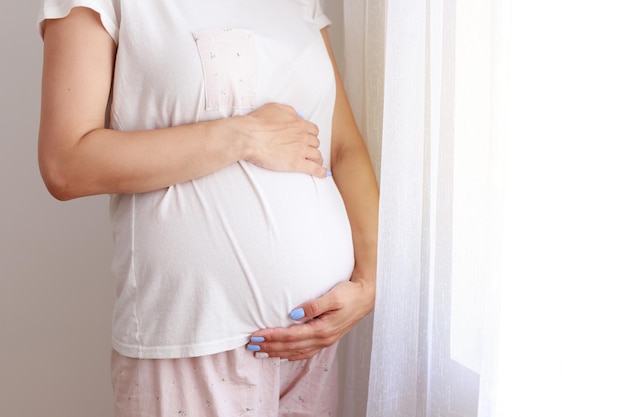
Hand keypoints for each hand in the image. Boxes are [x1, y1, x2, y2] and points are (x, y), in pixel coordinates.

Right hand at [239, 103, 328, 177]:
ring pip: (317, 155)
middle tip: (308, 151)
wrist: (249, 136)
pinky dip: (320, 172)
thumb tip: (295, 115)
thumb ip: (288, 111)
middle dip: (312, 147)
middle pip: (315, 143)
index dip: (311, 135)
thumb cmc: (258, 122)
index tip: (308, 139)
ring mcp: (300, 150)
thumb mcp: (275, 108)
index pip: (313, 130)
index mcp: (299, 123)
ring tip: (315, 163)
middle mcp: (302, 136)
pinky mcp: (296, 163)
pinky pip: (314, 168)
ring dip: (317, 159)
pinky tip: (322, 174)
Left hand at [247, 278, 374, 360]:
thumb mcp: (333, 296)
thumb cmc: (349, 293)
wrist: (366, 297)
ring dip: (277, 352)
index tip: (256, 335)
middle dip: (270, 346)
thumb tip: (294, 313)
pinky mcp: (326, 339)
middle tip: (251, 345)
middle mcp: (323, 339)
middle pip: (291, 347)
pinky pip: (305, 352)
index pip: (291, 336)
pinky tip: (282, 355)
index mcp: (323, 329)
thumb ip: (314, 305)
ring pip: (296, 352)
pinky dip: (291, 355)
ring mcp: (325, 341)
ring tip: (260, 352)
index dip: (273, 337)